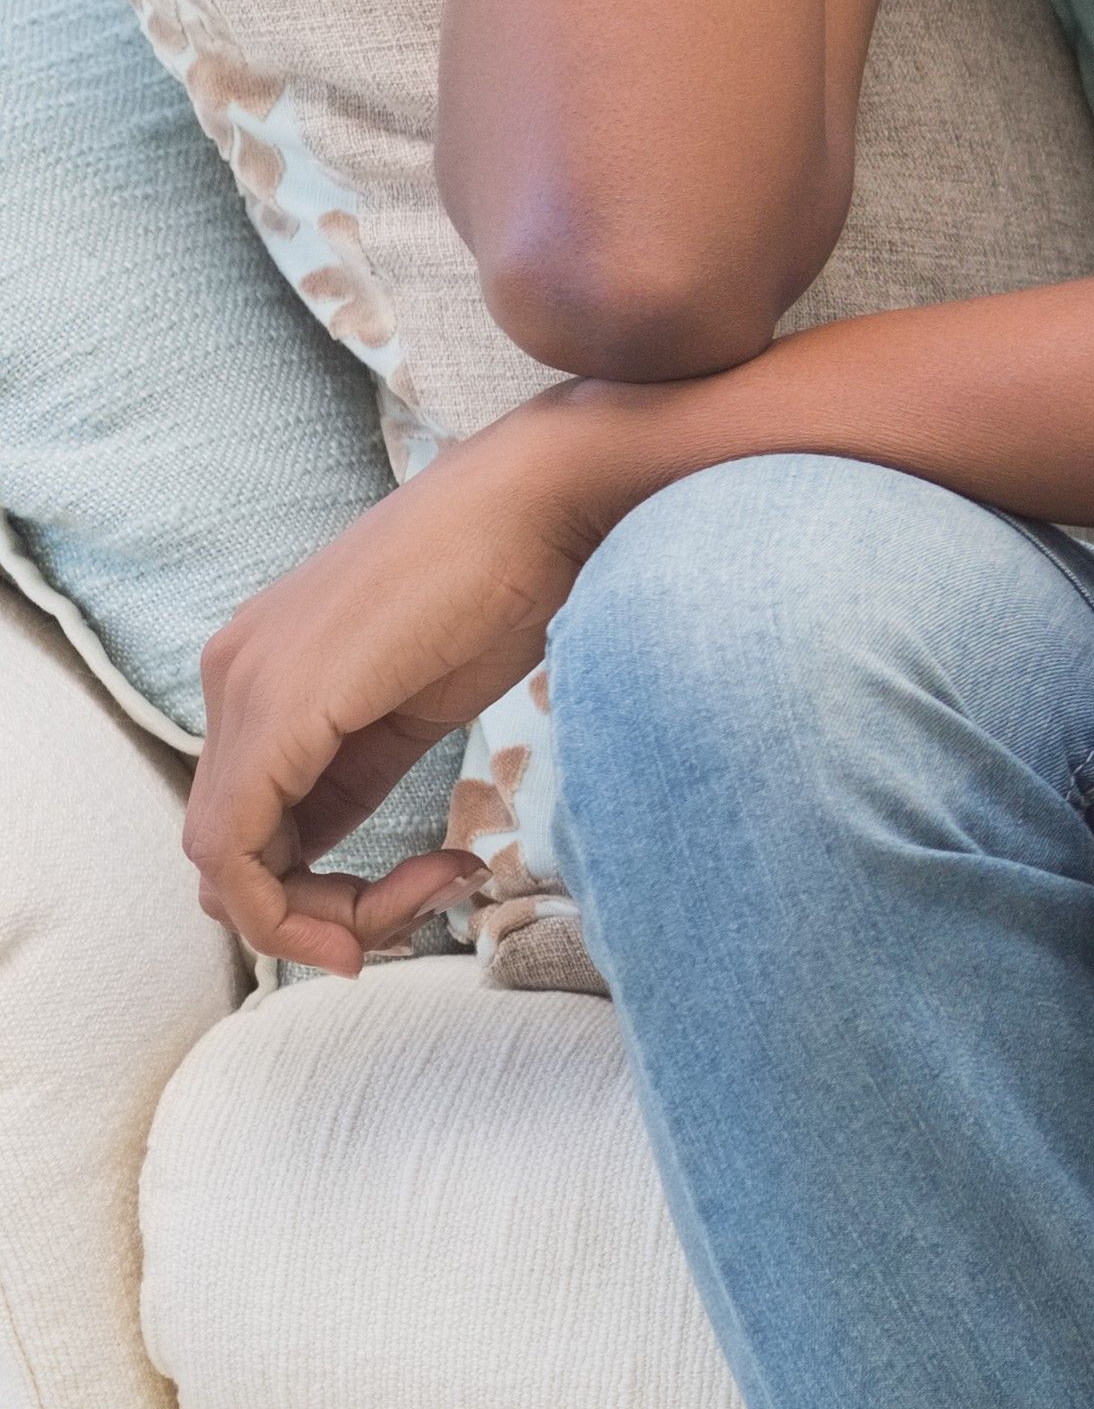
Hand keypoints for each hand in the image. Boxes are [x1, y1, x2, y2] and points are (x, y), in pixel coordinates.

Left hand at [183, 409, 622, 971]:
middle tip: (436, 896)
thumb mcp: (422, 693)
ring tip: (438, 887)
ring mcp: (245, 687)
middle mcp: (234, 675)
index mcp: (267, 669)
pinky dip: (295, 906)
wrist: (551, 495)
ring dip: (325, 913)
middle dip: (325, 908)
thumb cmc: (515, 572)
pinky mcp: (277, 708)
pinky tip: (410, 892)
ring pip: (225, 867)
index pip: (252, 820)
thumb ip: (363, 760)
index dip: (318, 892)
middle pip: (231, 855)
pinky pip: (236, 852)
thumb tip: (348, 842)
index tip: (431, 893)